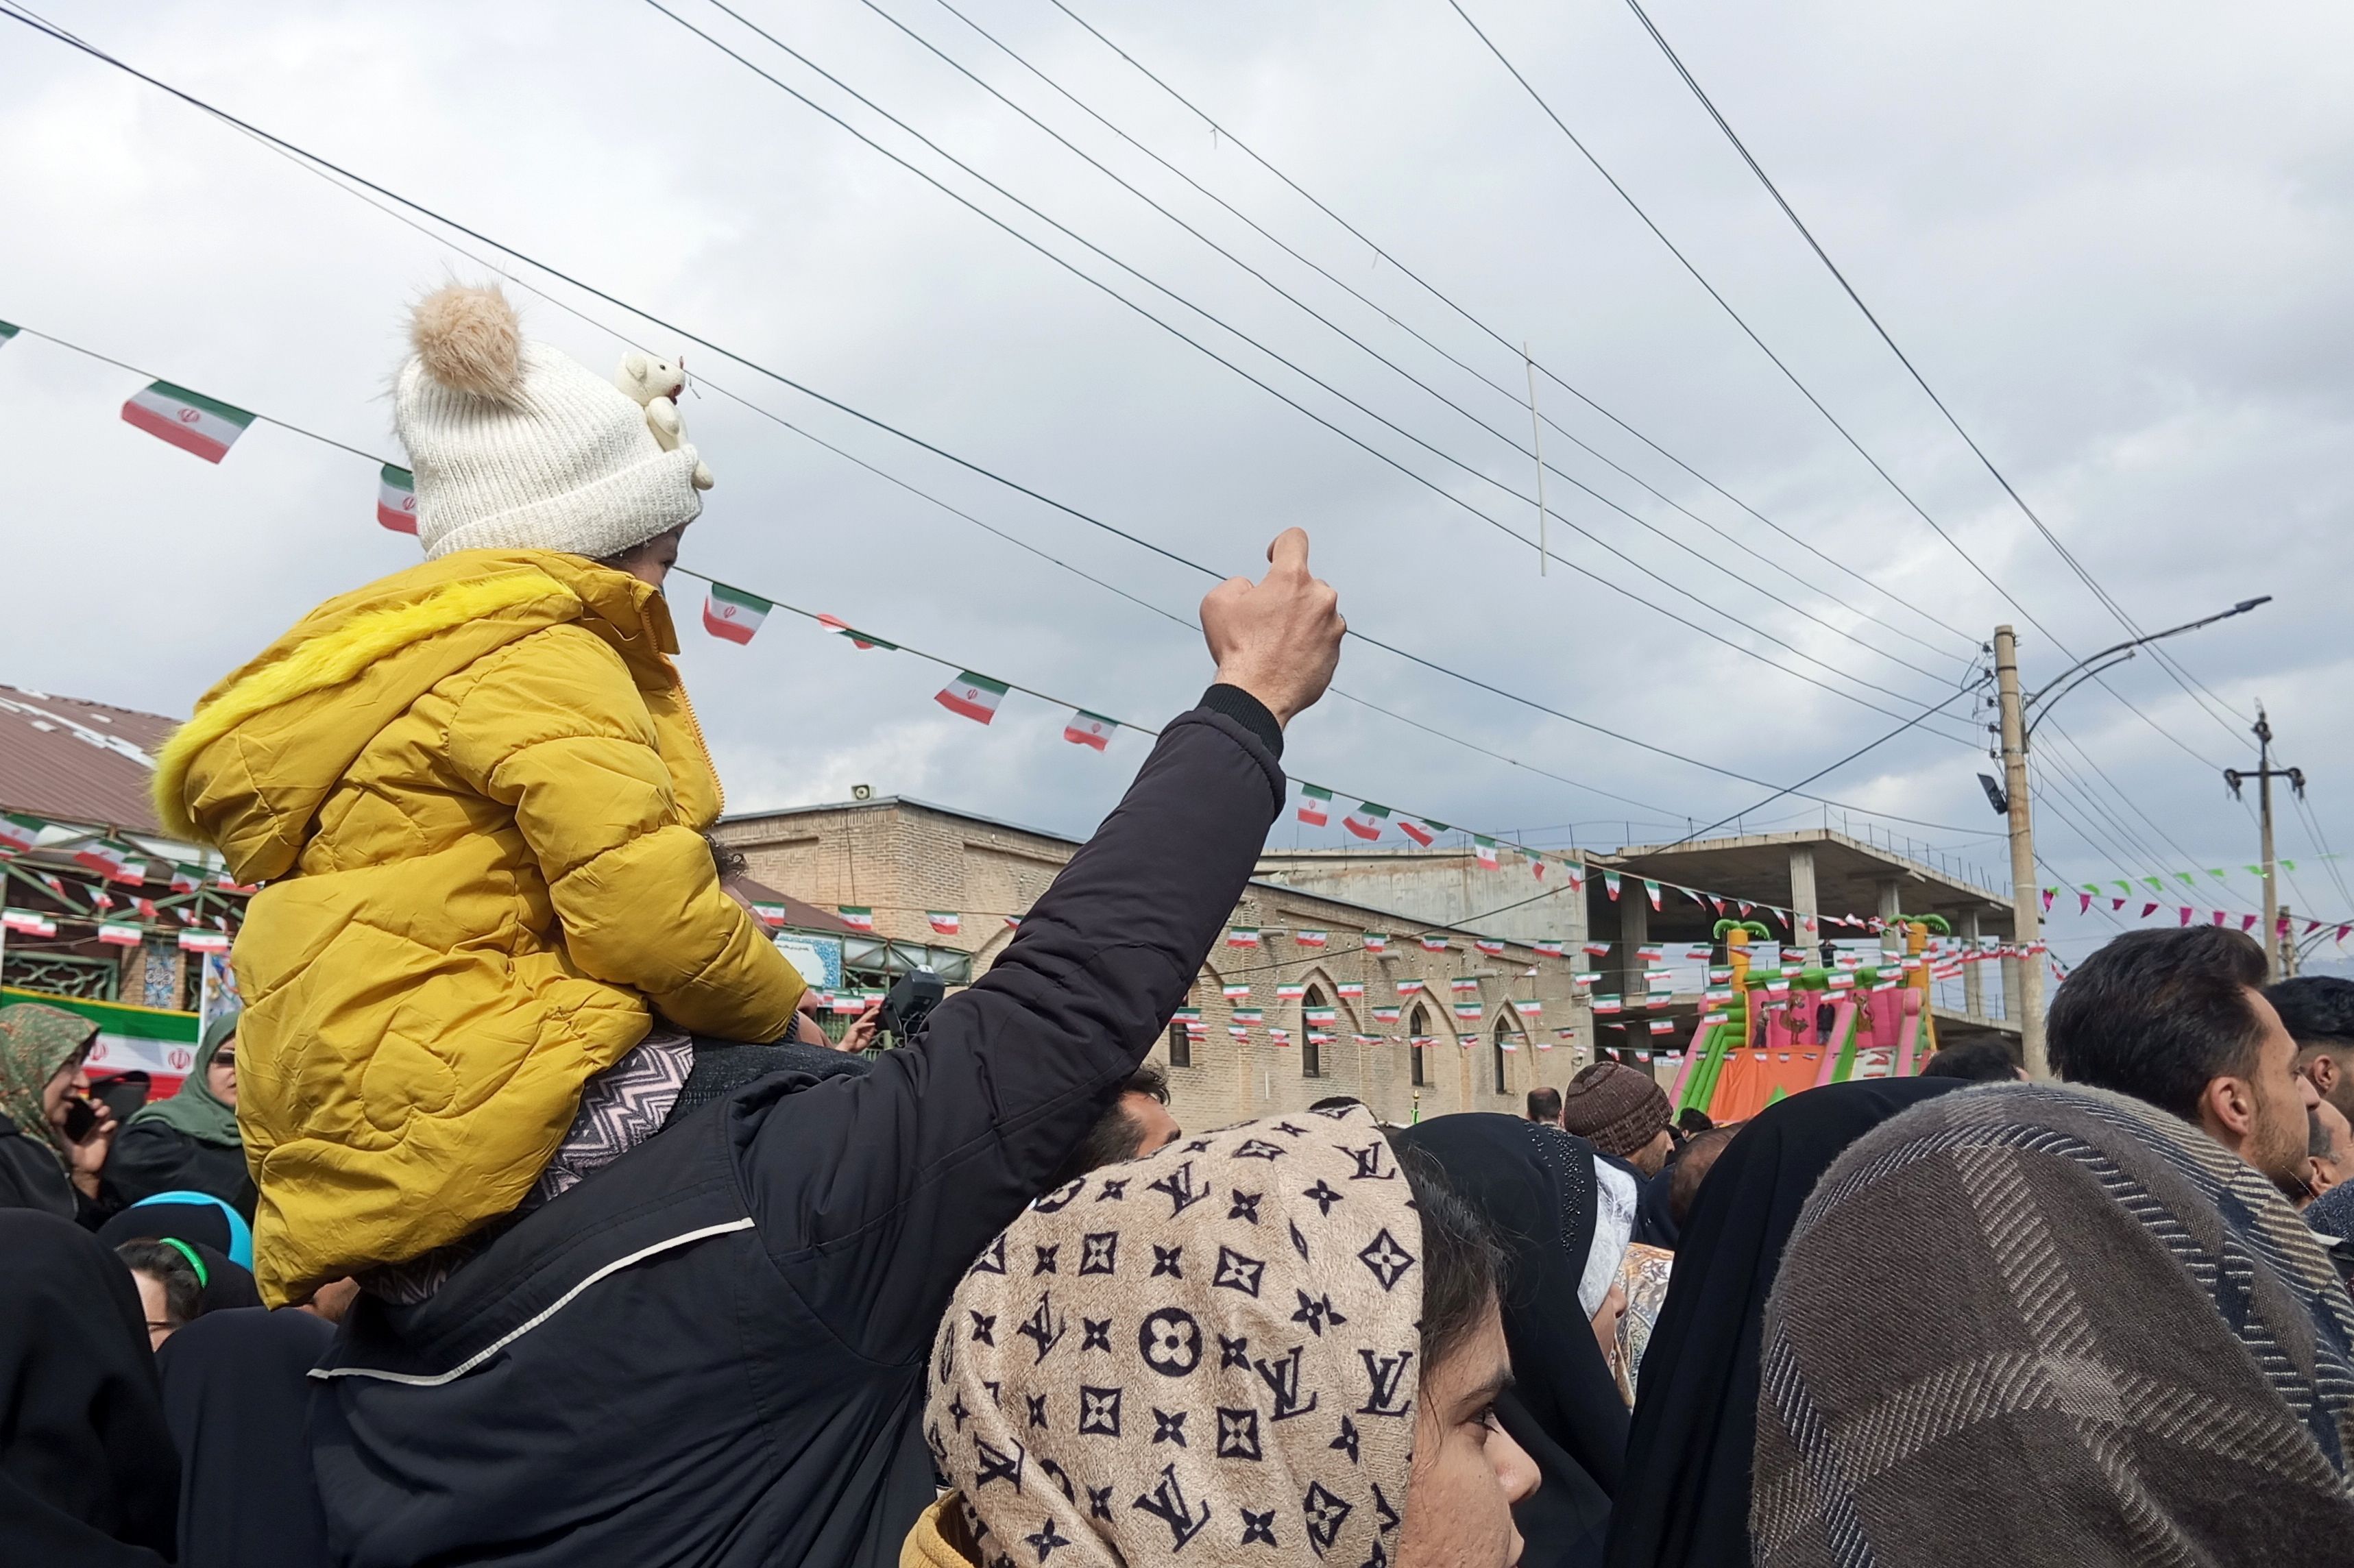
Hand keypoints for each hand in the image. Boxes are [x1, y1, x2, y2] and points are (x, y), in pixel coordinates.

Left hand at [63, 1105, 114, 1196]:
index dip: (84, 1101)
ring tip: (99, 1113)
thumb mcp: (61, 1139)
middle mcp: (89, 1123)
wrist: (83, 1168)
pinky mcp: (108, 1134)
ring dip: (104, 1110)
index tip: (81, 1100)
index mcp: (78, 1122)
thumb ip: (59, 1127)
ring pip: (105, 1113)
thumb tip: (58, 1112)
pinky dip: (110, 1124)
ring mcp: (99, 1128)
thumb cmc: (70, 1154)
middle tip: (93, 1106)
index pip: (82, 1107)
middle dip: (96, 1103)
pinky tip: (104, 1129)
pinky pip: (112, 1124)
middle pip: (96, 1107)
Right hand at [840, 1013, 880, 1053]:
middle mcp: (859, 1024)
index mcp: (862, 1027)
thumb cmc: (856, 1045)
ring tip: (877, 1011)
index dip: (874, 1014)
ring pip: (865, 1018)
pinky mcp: (854, 1028)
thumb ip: (870, 1032)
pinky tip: (873, 1023)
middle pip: (867, 1016)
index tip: (879, 1010)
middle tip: (879, 1006)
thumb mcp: (867, 1038)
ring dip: (871, 1014)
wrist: (848, 1049)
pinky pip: (862, 1025)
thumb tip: (874, 1026)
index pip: (869, 1018)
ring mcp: (856, 1025)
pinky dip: (867, 1024)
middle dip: (873, 1010)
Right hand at [1199, 528, 1342, 726]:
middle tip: (1265, 620)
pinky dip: (1307, 645)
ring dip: (1300, 620)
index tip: (1272, 559)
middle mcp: (1320, 598)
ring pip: (1316, 612)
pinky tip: (1286, 660)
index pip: (1294, 539)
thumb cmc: (1237, 650)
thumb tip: (1253, 589)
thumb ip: (1238, 584)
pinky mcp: (1335, 653)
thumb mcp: (1217, 603)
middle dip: (1287, 595)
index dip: (1280, 545)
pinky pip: (1322, 640)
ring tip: (1275, 644)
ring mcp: (1332, 627)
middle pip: (1305, 583)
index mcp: (1291, 578)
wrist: (1256, 697)